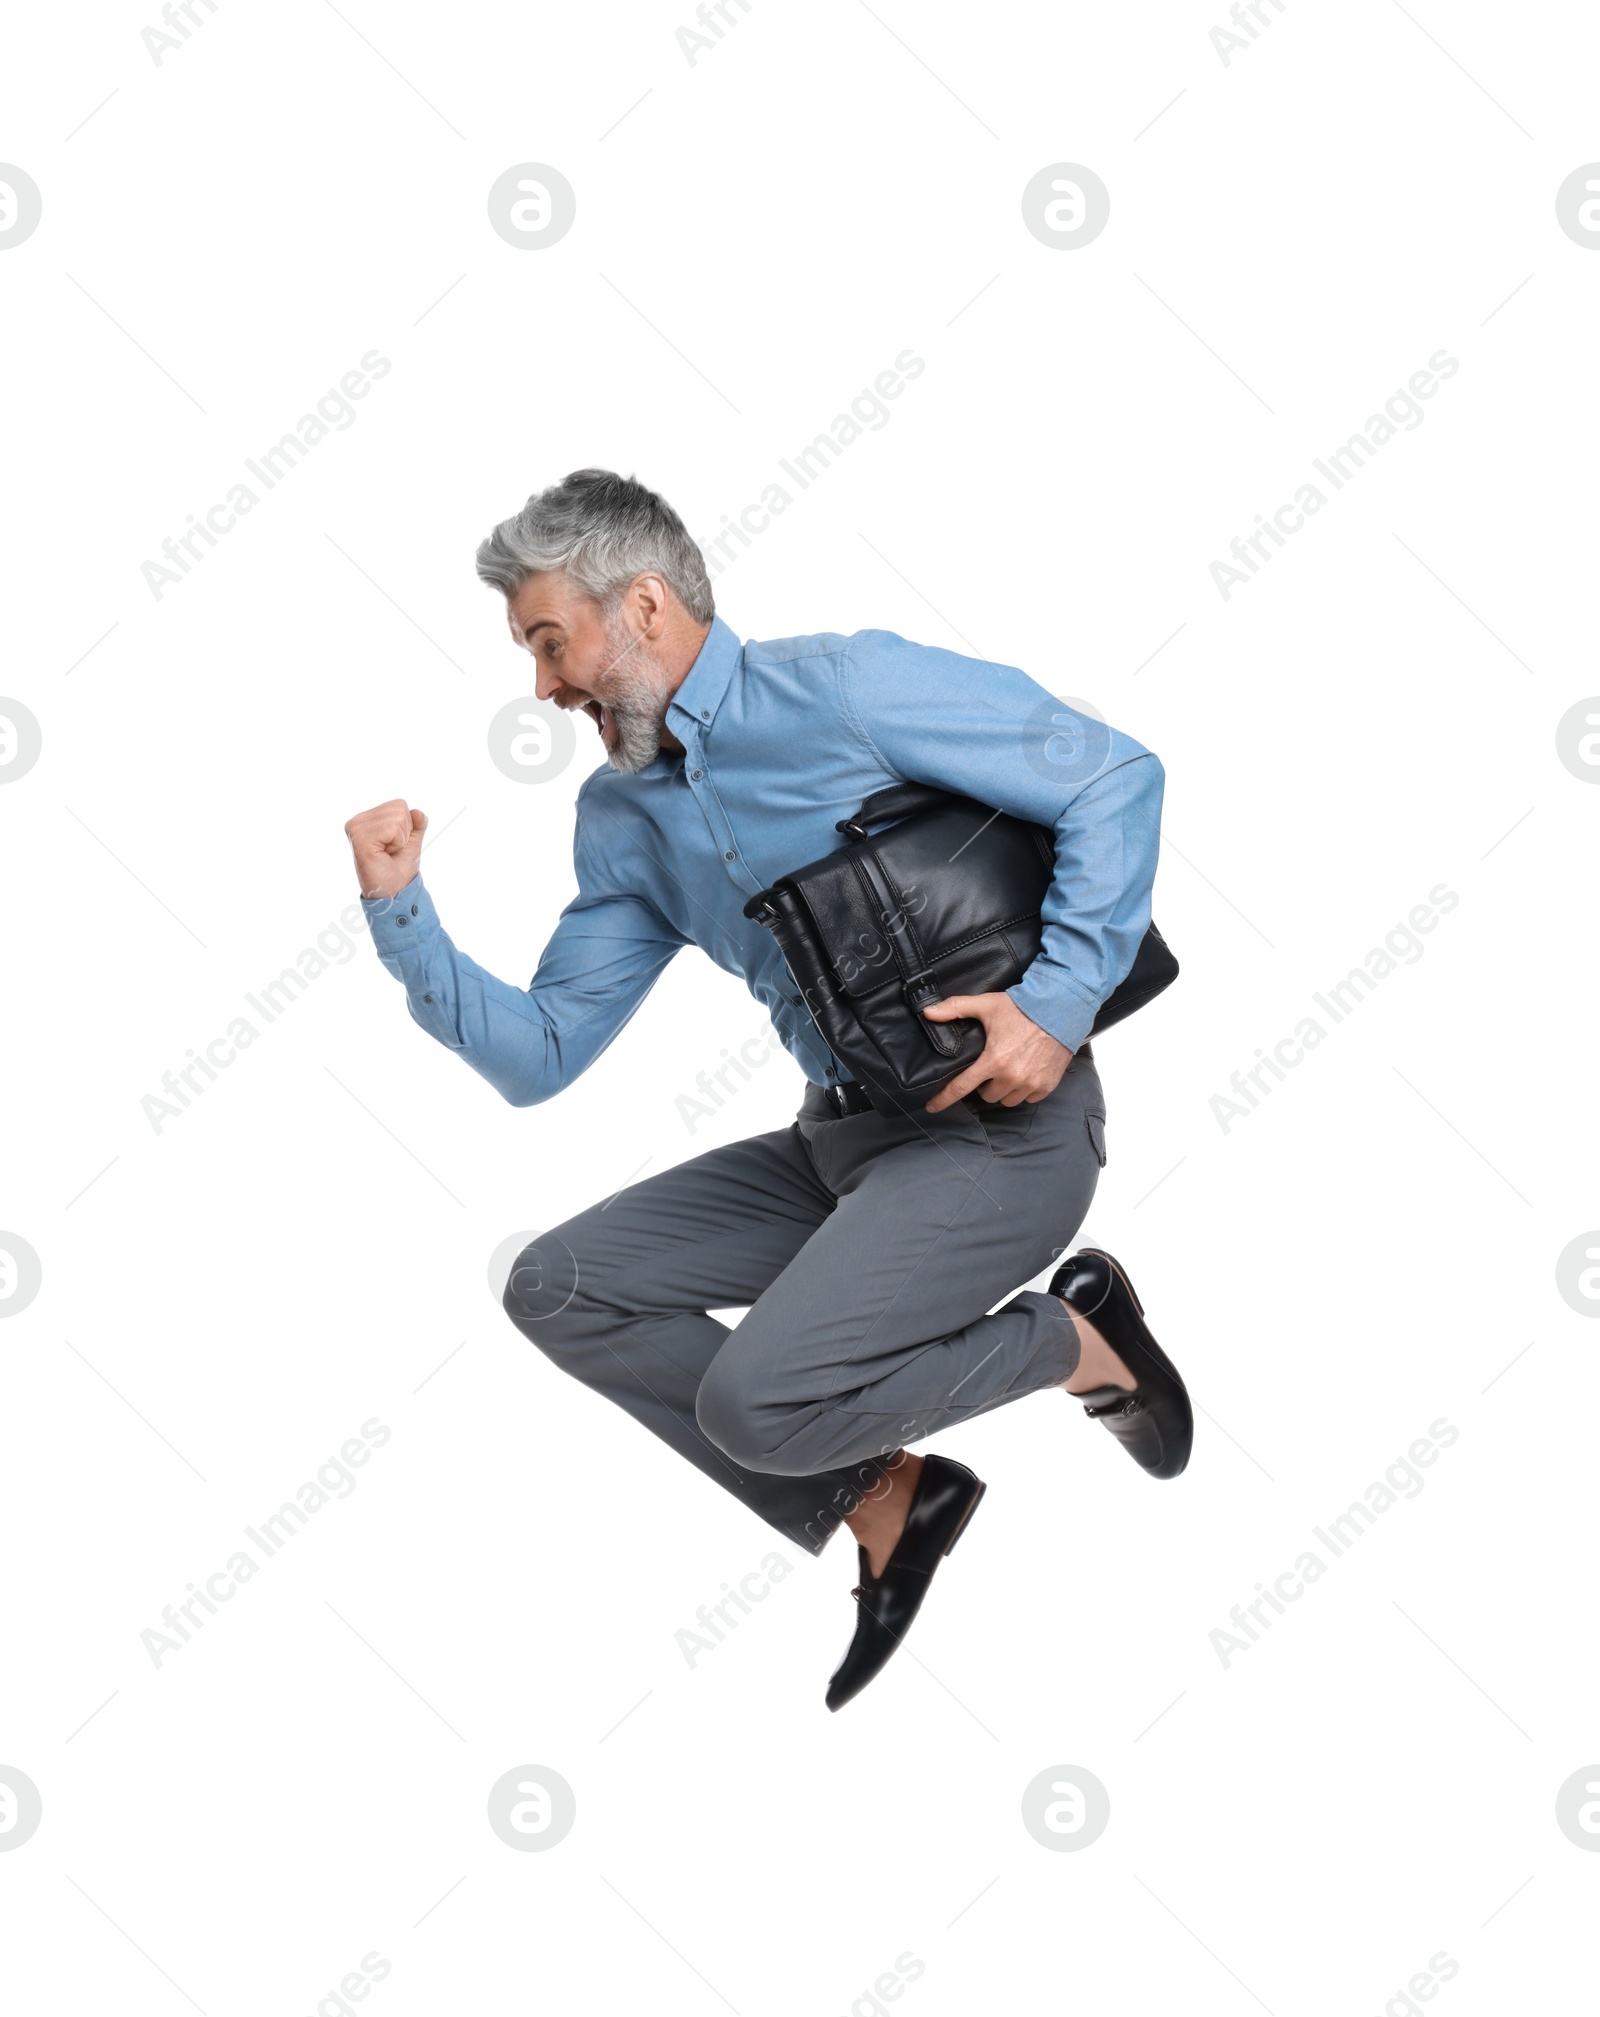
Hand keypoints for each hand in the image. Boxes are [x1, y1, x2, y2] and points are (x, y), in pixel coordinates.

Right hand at [344, 798, 427, 899]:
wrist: (394, 890)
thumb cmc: (399, 867)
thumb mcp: (412, 841)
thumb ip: (417, 823)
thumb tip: (418, 812)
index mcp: (366, 818)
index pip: (399, 804)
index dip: (406, 826)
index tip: (394, 844)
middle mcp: (357, 821)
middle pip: (399, 808)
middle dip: (404, 832)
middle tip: (391, 850)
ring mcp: (356, 829)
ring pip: (397, 817)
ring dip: (399, 839)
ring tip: (386, 852)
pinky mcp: (359, 839)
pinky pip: (391, 828)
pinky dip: (395, 843)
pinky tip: (383, 854)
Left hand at [920, 992, 1072, 1110]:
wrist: (1060, 1008)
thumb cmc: (1022, 1007)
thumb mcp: (986, 1005)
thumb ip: (955, 1008)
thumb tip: (928, 1012)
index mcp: (993, 1061)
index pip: (961, 1087)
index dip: (944, 1099)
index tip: (932, 1107)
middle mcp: (1011, 1077)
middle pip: (987, 1096)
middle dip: (985, 1085)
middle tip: (990, 1069)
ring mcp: (1031, 1083)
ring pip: (1007, 1100)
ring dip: (1004, 1090)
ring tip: (1007, 1072)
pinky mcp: (1047, 1085)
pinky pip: (1028, 1098)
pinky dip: (1024, 1090)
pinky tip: (1024, 1074)